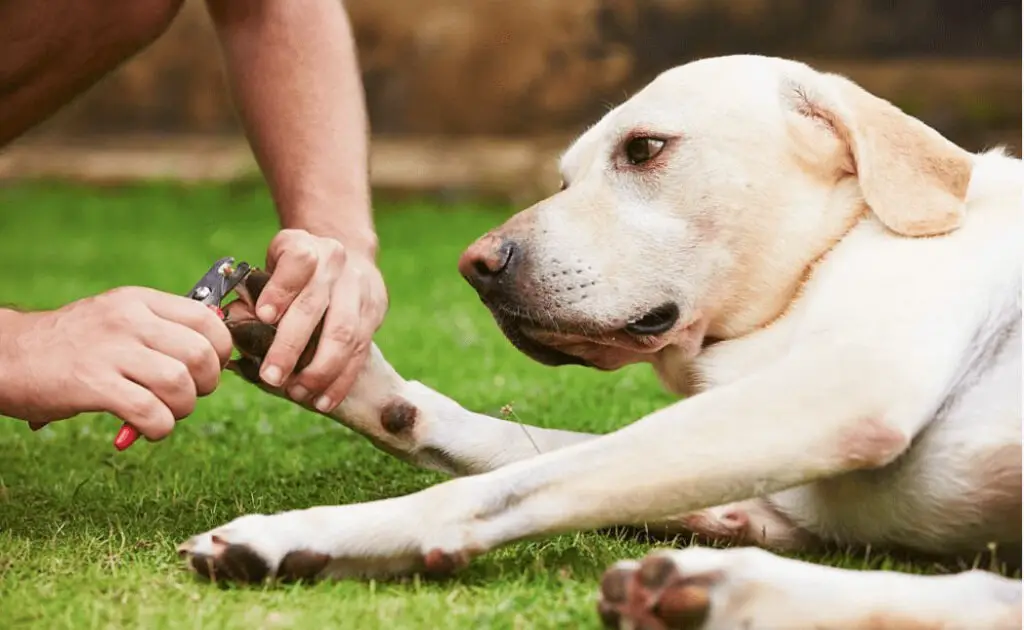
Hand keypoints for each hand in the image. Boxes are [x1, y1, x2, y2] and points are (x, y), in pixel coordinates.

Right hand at [0, 287, 232, 439]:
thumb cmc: (74, 344)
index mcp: (139, 301)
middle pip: (200, 354)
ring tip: (166, 414)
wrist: (8, 354)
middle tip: (188, 395)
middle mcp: (128, 320)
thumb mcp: (119, 318)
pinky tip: (148, 428)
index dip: (220, 350)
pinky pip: (150, 411)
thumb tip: (216, 351)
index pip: (207, 319)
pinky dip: (160, 427)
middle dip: (206, 384)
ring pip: (180, 383)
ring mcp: (110, 350)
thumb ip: (163, 329)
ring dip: (183, 408)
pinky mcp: (92, 384)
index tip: (210, 368)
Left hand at [253, 228, 387, 412]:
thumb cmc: (296, 270)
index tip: (264, 316)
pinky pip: (360, 352)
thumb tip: (235, 327)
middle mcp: (336, 264)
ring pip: (344, 334)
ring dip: (319, 371)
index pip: (297, 263)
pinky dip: (341, 381)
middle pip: (316, 306)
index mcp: (305, 247)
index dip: (281, 289)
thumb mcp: (273, 265)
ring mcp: (359, 289)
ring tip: (298, 393)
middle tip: (271, 377)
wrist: (347, 254)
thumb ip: (255, 292)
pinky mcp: (375, 312)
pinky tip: (323, 400)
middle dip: (291, 346)